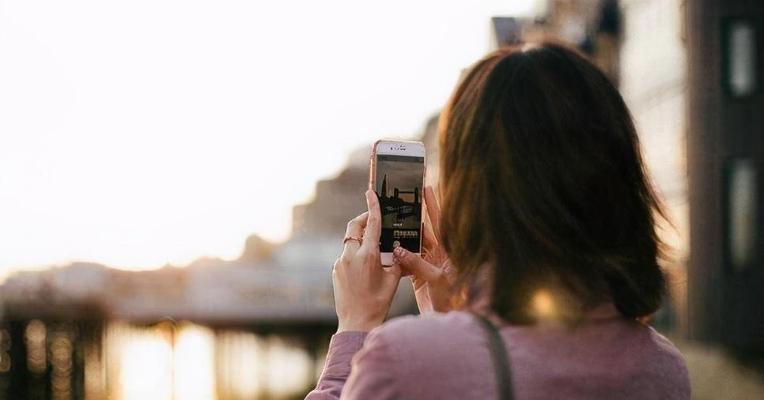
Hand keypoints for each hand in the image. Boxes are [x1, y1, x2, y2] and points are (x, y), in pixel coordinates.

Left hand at [333, 190, 402, 331]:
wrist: (356, 322)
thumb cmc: (378, 302)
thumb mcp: (393, 279)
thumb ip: (396, 260)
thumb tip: (398, 248)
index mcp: (368, 255)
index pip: (371, 224)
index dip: (372, 206)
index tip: (371, 192)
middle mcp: (351, 256)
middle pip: (354, 227)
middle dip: (363, 220)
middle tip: (373, 220)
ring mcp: (340, 263)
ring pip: (350, 242)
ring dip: (361, 240)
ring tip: (375, 250)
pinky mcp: (335, 270)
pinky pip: (346, 255)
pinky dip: (356, 254)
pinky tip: (365, 267)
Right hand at [393, 186, 455, 312]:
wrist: (448, 321)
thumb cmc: (452, 301)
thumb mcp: (437, 280)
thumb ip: (418, 265)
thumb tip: (398, 251)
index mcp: (448, 251)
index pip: (440, 222)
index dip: (433, 204)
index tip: (426, 187)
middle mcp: (439, 255)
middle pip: (424, 230)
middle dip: (413, 216)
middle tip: (401, 200)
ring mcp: (429, 264)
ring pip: (413, 245)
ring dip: (403, 235)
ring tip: (391, 220)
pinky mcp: (419, 276)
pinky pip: (406, 260)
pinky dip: (398, 255)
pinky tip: (388, 247)